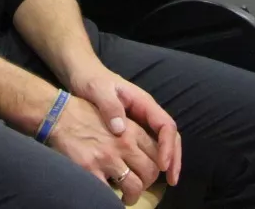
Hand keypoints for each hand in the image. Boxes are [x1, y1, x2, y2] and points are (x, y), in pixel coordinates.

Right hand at [45, 81, 172, 205]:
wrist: (58, 115)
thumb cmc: (84, 113)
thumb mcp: (114, 114)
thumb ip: (129, 131)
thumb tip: (141, 152)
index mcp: (131, 130)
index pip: (157, 152)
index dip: (158, 166)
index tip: (151, 172)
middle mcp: (123, 144)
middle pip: (150, 171)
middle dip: (148, 183)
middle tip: (139, 185)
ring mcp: (107, 158)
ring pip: (135, 186)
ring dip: (133, 195)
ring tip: (127, 197)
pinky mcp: (91, 170)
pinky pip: (109, 193)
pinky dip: (113, 199)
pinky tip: (110, 197)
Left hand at [65, 65, 181, 194]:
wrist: (81, 73)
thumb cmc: (90, 79)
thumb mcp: (97, 89)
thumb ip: (109, 106)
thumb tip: (121, 130)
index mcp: (142, 102)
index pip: (165, 125)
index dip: (167, 145)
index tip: (163, 164)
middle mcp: (146, 112)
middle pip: (169, 136)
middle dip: (174, 157)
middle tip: (172, 180)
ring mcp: (140, 120)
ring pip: (161, 141)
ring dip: (167, 160)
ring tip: (167, 182)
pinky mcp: (130, 128)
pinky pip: (147, 145)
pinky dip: (152, 159)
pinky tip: (147, 174)